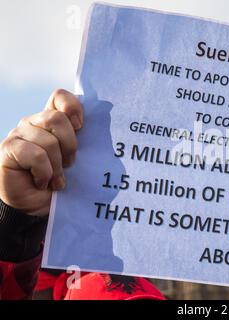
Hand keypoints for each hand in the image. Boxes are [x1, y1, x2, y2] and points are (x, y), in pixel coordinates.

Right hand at [0, 89, 83, 215]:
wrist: (37, 208)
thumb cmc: (60, 183)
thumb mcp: (78, 162)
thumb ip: (85, 143)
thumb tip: (109, 135)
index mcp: (52, 121)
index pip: (59, 97)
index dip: (73, 107)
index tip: (81, 127)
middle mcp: (34, 123)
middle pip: (57, 118)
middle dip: (70, 145)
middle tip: (70, 165)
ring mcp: (19, 134)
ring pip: (48, 141)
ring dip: (57, 166)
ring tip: (56, 180)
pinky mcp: (8, 149)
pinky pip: (34, 154)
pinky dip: (44, 173)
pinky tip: (42, 182)